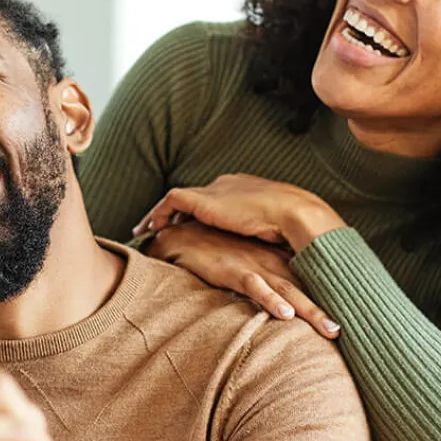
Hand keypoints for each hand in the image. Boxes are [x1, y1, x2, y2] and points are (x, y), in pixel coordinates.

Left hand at [134, 174, 346, 252]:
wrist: (294, 212)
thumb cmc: (293, 227)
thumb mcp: (277, 232)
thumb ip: (266, 237)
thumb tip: (269, 256)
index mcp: (245, 191)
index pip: (215, 200)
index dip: (200, 215)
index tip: (189, 226)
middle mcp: (227, 185)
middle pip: (194, 197)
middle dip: (176, 212)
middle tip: (159, 226)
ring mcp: (215, 190)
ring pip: (176, 198)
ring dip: (159, 214)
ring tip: (145, 230)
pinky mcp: (204, 199)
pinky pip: (171, 201)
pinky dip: (158, 213)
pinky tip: (150, 229)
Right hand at [149, 220, 340, 337]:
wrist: (182, 238)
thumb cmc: (213, 253)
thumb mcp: (245, 265)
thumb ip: (264, 279)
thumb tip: (283, 299)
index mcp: (275, 260)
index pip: (308, 281)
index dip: (327, 299)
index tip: (349, 317)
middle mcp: (270, 262)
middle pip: (305, 288)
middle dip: (326, 310)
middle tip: (345, 331)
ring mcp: (254, 265)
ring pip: (288, 291)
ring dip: (310, 311)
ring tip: (331, 329)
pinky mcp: (233, 269)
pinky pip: (256, 287)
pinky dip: (271, 300)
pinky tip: (285, 314)